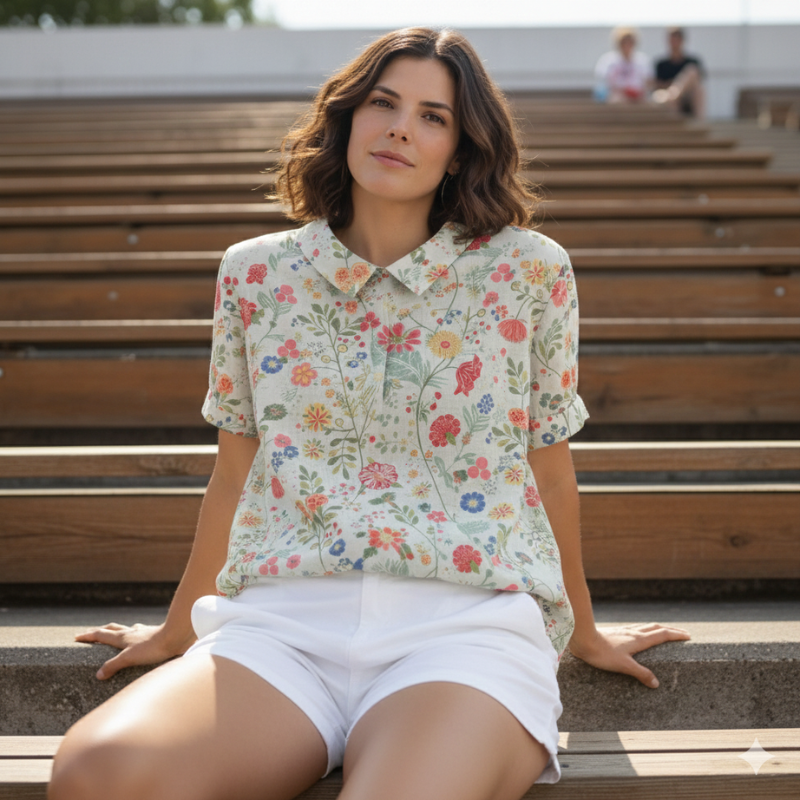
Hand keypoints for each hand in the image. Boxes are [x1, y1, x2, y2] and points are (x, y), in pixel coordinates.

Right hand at [74, 622, 195, 680]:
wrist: (176, 636)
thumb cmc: (153, 647)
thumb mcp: (129, 658)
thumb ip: (113, 665)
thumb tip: (98, 675)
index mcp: (123, 637)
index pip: (101, 634)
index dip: (88, 636)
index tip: (77, 637)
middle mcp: (132, 632)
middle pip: (113, 628)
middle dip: (101, 631)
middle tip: (93, 633)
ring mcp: (143, 632)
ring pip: (127, 629)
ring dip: (119, 632)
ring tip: (117, 634)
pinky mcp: (154, 635)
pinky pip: (141, 633)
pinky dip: (135, 635)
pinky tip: (141, 637)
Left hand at [567, 623, 690, 688]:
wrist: (582, 638)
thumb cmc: (602, 653)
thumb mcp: (624, 665)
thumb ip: (641, 673)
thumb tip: (656, 683)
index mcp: (638, 640)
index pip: (662, 635)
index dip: (676, 635)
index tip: (688, 636)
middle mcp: (633, 633)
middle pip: (656, 628)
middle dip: (670, 631)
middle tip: (681, 634)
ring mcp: (624, 631)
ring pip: (645, 628)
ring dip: (657, 629)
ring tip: (663, 634)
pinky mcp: (615, 633)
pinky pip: (635, 630)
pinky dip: (644, 632)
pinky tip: (638, 636)